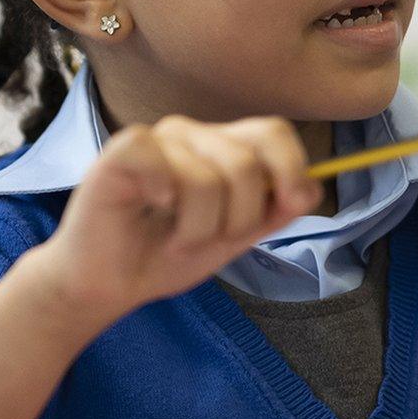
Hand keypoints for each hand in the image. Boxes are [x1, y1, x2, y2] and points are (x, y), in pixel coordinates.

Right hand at [28, 116, 322, 335]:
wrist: (105, 286)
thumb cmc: (162, 256)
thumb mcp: (233, 237)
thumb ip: (273, 212)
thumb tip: (312, 187)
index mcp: (218, 147)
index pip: (272, 132)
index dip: (291, 167)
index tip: (290, 206)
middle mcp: (189, 134)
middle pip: (247, 161)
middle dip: (238, 217)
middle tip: (206, 240)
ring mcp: (154, 139)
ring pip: (209, 176)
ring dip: (198, 228)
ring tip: (174, 239)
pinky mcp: (121, 151)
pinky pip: (165, 166)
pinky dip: (166, 201)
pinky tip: (147, 208)